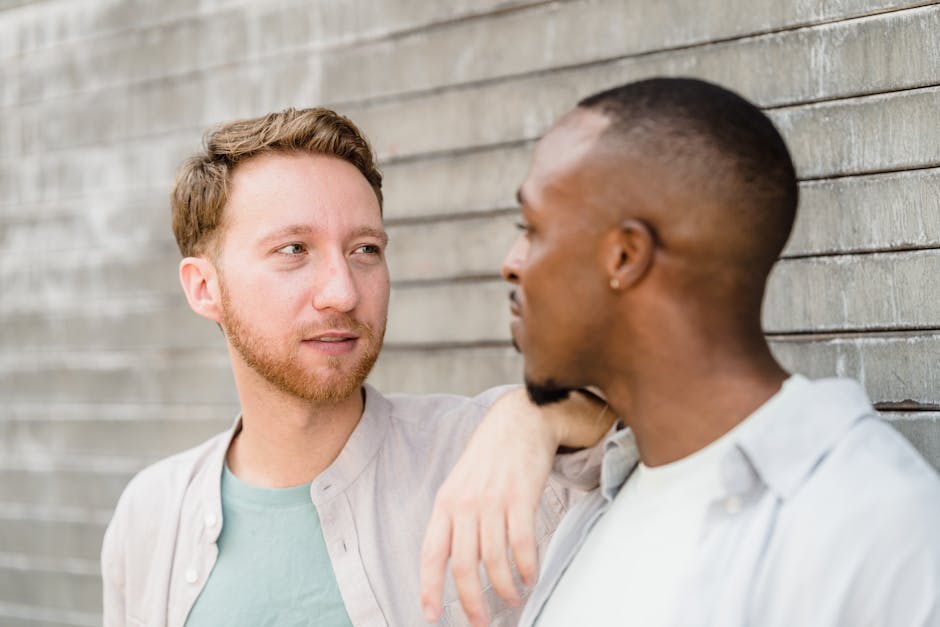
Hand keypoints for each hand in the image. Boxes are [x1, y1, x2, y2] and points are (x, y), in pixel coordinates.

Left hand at [419, 388, 609, 625]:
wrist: (519, 421)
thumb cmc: (490, 457)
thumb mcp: (460, 484)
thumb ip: (454, 518)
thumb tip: (450, 561)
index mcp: (446, 503)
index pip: (432, 554)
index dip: (429, 588)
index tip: (431, 616)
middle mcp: (466, 504)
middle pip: (464, 565)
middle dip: (472, 602)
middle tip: (481, 622)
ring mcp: (493, 500)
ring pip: (494, 559)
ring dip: (504, 588)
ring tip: (511, 600)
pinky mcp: (521, 497)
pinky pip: (522, 543)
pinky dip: (526, 567)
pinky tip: (529, 577)